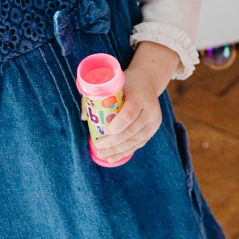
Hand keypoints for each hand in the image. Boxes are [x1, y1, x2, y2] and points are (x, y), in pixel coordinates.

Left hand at [92, 43, 178, 160]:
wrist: (147, 82)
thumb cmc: (126, 83)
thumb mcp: (114, 85)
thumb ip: (97, 98)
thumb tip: (84, 117)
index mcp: (140, 97)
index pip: (128, 115)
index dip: (115, 127)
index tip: (103, 131)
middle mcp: (150, 110)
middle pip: (131, 131)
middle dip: (112, 142)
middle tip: (98, 145)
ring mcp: (154, 121)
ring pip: (135, 141)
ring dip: (117, 150)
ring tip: (102, 154)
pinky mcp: (153, 129)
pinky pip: (139, 144)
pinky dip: (125, 152)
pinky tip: (113, 157)